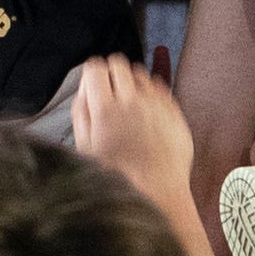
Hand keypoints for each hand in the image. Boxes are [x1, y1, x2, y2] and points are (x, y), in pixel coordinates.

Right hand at [62, 58, 204, 255]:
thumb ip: (81, 111)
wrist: (157, 192)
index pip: (95, 67)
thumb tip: (84, 86)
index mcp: (105, 110)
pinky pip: (159, 86)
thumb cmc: (119, 175)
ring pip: (140, 72)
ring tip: (129, 106)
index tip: (94, 85)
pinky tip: (146, 114)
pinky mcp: (173, 109)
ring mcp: (155, 104)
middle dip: (112, 74)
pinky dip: (151, 94)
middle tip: (110, 93)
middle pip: (118, 63)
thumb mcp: (85, 147)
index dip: (92, 75)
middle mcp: (131, 101)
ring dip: (132, 83)